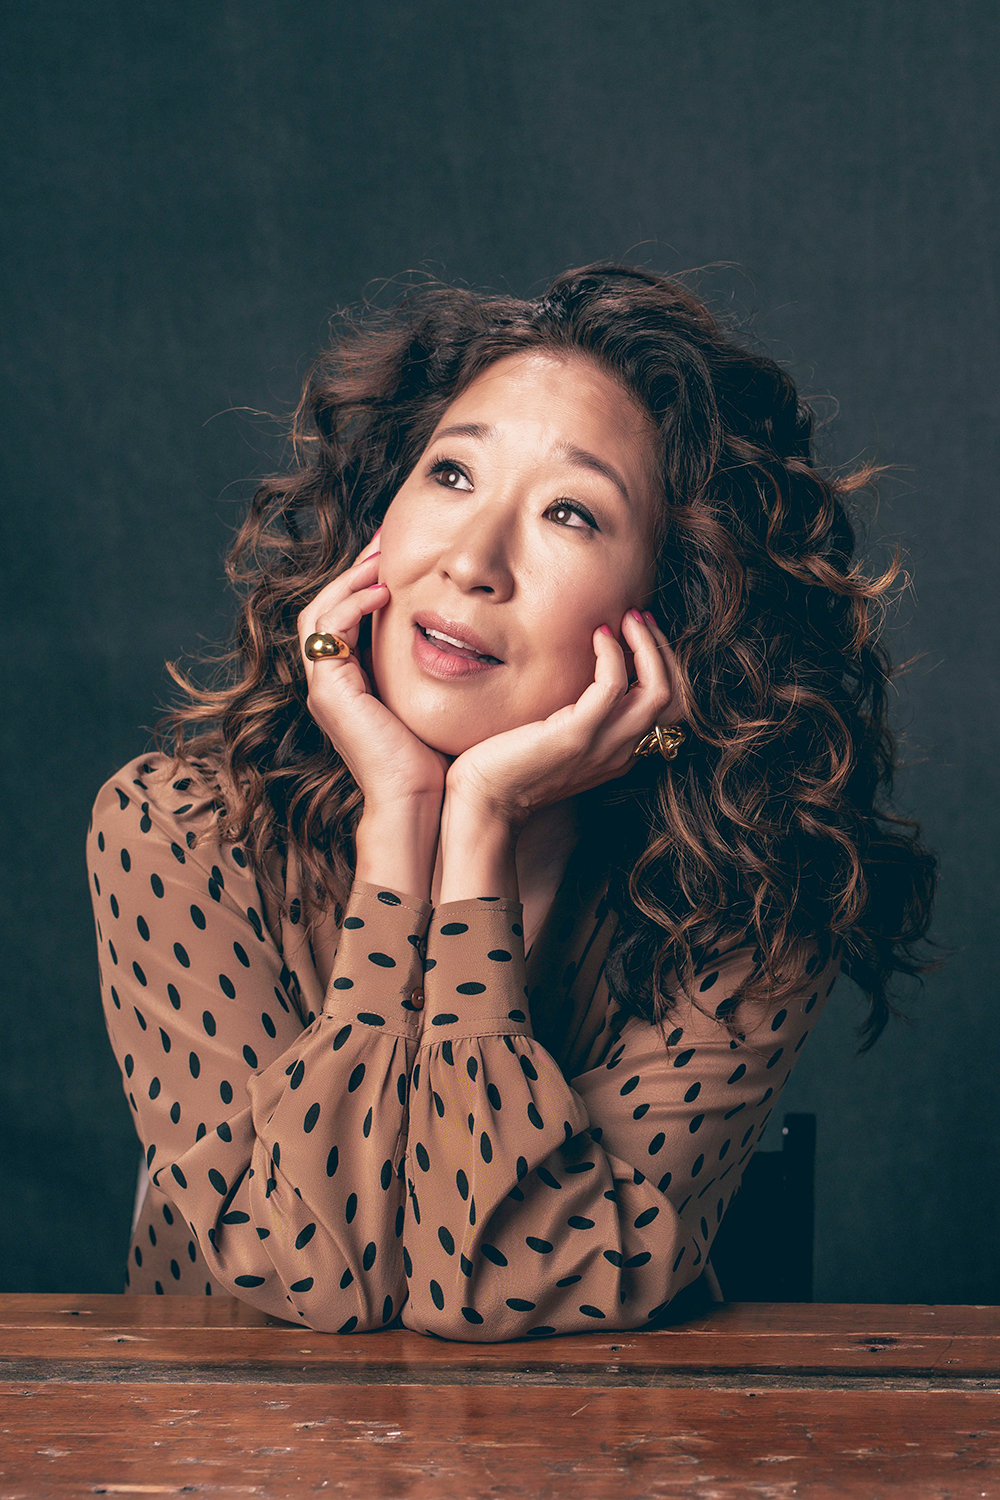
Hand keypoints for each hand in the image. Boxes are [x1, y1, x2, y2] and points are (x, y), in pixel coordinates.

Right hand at [297, 532, 449, 811]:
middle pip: (325, 606)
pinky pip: (329, 632)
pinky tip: (384, 592)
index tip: (396, 554)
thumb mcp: (436, 698)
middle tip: (385, 539)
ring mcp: (324, 688)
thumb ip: (437, 665)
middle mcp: (330, 684)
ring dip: (350, 579)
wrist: (421, 802)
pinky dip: (353, 606)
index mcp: (351, 684)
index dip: (364, 582)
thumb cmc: (437, 758)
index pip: (344, 617)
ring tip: (383, 555)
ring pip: (319, 612)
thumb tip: (470, 632)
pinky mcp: (329, 693)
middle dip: (354, 570)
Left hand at [444, 608, 683, 831]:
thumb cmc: (508, 766)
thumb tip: (581, 673)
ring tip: (626, 619)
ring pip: (657, 691)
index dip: (663, 666)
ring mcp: (602, 746)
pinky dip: (611, 654)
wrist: (483, 802)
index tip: (640, 634)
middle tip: (638, 618)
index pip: (667, 709)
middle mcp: (621, 753)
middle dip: (662, 650)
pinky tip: (596, 635)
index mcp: (620, 755)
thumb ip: (579, 717)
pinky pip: (612, 686)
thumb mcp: (557, 740)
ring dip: (647, 645)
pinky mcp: (576, 735)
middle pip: (672, 698)